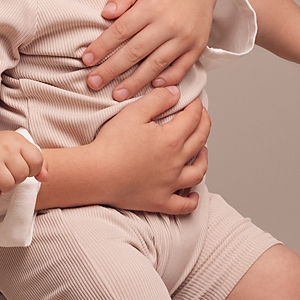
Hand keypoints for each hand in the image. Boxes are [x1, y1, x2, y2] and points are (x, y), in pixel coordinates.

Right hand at [0, 130, 48, 199]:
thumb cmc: (1, 149)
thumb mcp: (21, 148)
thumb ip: (39, 162)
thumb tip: (45, 178)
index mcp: (17, 141)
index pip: (36, 161)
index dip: (33, 169)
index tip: (24, 166)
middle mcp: (3, 149)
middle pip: (22, 175)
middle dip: (18, 178)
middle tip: (9, 172)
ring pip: (8, 185)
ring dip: (5, 186)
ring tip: (0, 178)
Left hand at [81, 0, 217, 99]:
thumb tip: (107, 14)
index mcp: (151, 6)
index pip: (120, 31)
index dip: (102, 47)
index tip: (87, 60)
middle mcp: (168, 24)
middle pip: (135, 52)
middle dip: (112, 70)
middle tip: (94, 83)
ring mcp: (184, 37)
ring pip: (156, 64)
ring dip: (135, 82)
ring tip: (118, 94)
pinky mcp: (197, 46)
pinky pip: (181, 68)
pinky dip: (167, 79)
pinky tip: (152, 87)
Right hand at [93, 86, 210, 214]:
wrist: (95, 174)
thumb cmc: (110, 145)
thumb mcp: (133, 112)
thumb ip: (158, 99)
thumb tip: (176, 93)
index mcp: (171, 139)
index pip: (193, 118)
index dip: (196, 107)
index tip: (194, 102)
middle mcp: (175, 162)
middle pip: (200, 141)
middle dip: (204, 125)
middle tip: (201, 117)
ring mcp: (170, 184)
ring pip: (198, 172)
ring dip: (204, 159)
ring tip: (201, 151)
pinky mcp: (160, 201)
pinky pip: (183, 206)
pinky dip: (192, 200)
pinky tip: (192, 194)